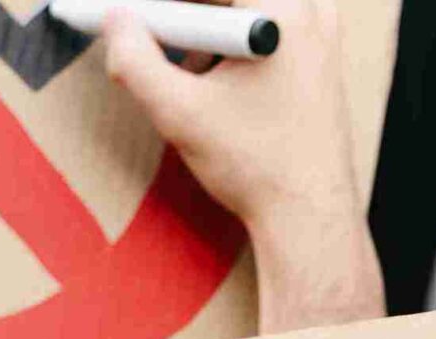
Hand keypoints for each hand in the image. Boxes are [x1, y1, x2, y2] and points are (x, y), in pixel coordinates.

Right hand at [100, 0, 384, 331]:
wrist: (311, 219)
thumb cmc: (256, 168)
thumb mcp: (178, 112)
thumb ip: (134, 58)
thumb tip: (113, 20)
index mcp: (282, 9)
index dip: (158, 10)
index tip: (124, 18)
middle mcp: (311, 11)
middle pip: (222, 0)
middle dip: (181, 20)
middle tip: (142, 38)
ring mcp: (322, 31)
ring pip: (239, 10)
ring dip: (202, 33)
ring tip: (192, 78)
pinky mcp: (322, 54)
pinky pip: (262, 28)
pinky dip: (228, 46)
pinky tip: (218, 87)